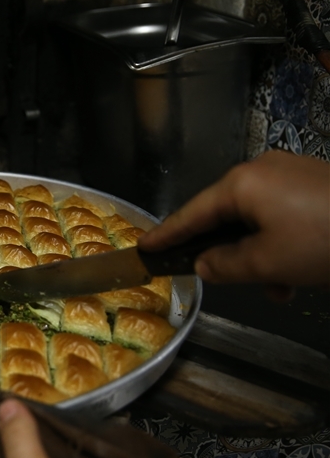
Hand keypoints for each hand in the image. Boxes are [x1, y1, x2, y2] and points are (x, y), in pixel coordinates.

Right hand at [138, 151, 329, 296]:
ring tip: (277, 288)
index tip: (144, 246)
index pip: (191, 212)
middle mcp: (262, 169)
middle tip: (224, 281)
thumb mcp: (267, 263)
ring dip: (260, 255)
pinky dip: (281, 243)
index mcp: (242, 183)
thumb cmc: (324, 240)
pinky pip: (282, 213)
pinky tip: (298, 272)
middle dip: (227, 253)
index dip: (167, 233)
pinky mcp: (316, 182)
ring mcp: (292, 172)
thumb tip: (203, 265)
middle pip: (226, 215)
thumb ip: (224, 265)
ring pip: (257, 219)